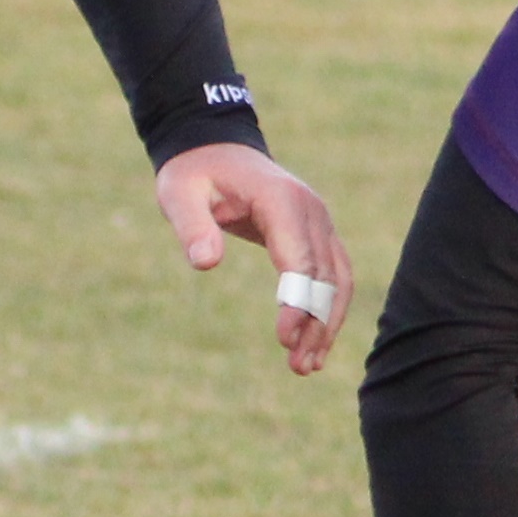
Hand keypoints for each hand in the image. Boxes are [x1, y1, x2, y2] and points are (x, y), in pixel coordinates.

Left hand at [154, 142, 354, 375]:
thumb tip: (205, 264)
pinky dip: (329, 310)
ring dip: (327, 324)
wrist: (217, 150)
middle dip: (315, 323)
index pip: (299, 259)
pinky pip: (334, 276)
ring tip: (306, 366)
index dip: (296, 301)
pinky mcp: (318, 235)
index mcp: (282, 200)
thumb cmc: (195, 174)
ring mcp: (320, 222)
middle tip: (297, 366)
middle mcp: (312, 211)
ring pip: (338, 280)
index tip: (284, 338)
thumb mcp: (179, 194)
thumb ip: (192, 227)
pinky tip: (315, 343)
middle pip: (326, 276)